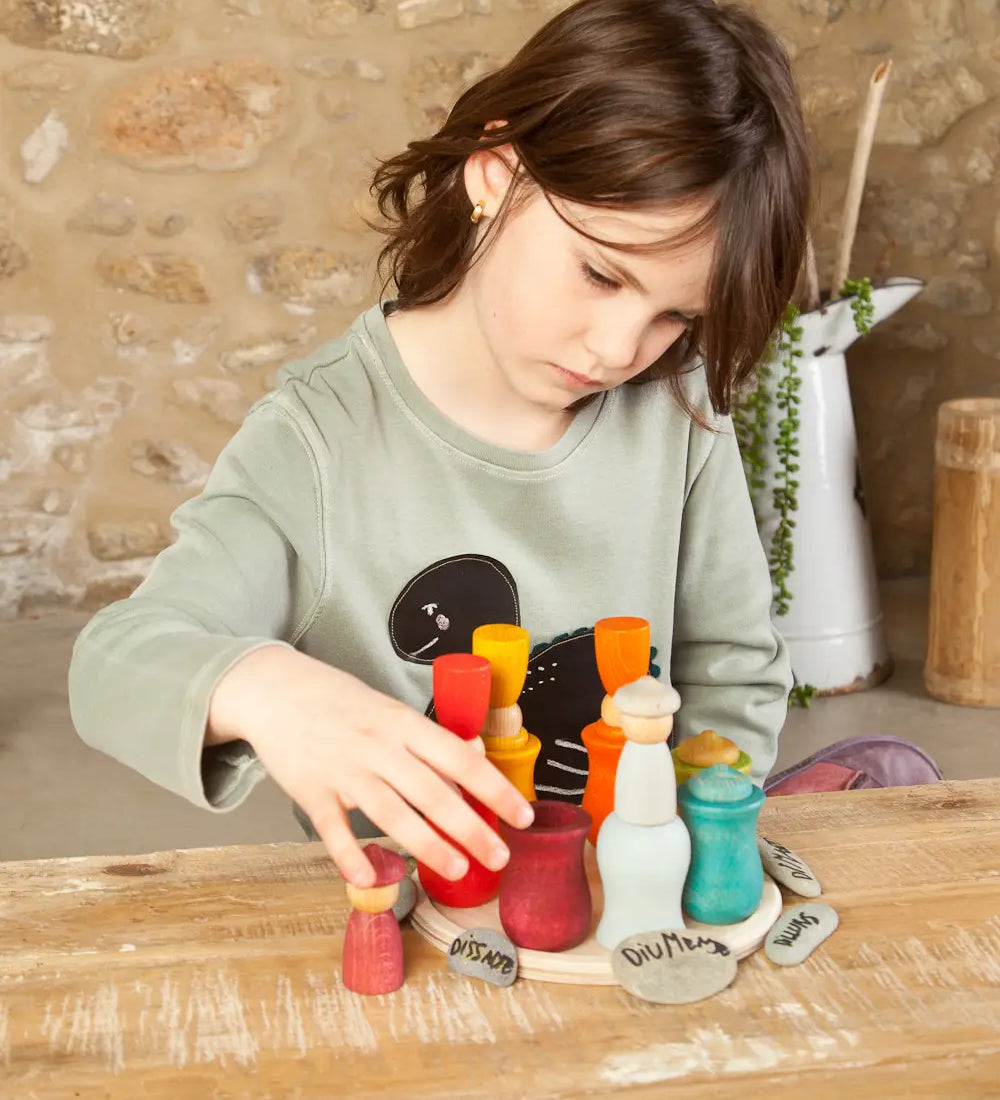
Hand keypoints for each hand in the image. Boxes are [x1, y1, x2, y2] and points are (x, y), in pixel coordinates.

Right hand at [208, 646, 534, 886]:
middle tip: (501, 857)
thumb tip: (475, 755)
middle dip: (472, 828)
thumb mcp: (390, 708)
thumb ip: (428, 738)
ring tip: (459, 869)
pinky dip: (350, 855)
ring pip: (392, 813)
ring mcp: (344, 770)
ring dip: (428, 845)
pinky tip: (370, 879)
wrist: (275, 689)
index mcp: (404, 724)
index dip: (495, 788)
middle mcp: (379, 746)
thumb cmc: (340, 701)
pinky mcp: (311, 791)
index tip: (524, 815)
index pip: (460, 758)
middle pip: (433, 792)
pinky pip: (333, 829)